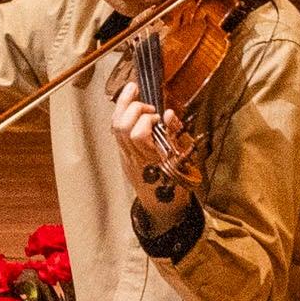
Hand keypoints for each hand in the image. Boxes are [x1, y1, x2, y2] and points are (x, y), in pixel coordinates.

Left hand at [108, 78, 195, 207]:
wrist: (163, 208)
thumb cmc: (175, 186)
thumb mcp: (183, 162)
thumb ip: (175, 137)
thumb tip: (169, 114)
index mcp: (151, 160)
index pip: (138, 134)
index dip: (148, 119)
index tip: (160, 118)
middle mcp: (134, 158)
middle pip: (121, 127)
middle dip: (135, 109)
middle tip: (149, 108)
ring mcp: (126, 157)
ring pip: (115, 127)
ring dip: (124, 106)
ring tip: (133, 92)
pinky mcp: (123, 155)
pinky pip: (116, 132)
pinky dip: (121, 114)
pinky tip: (128, 105)